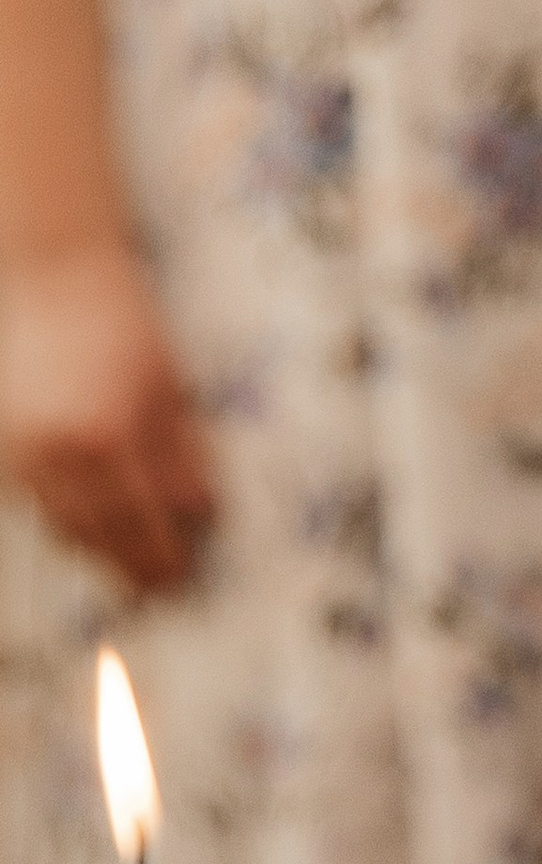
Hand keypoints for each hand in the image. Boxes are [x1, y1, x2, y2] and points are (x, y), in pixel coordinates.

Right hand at [0, 244, 214, 592]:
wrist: (52, 277)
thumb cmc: (123, 324)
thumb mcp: (168, 388)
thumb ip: (181, 455)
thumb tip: (201, 513)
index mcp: (113, 438)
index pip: (149, 521)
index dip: (169, 554)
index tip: (184, 573)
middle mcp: (63, 453)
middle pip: (105, 536)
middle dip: (135, 566)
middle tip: (161, 585)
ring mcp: (27, 452)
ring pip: (66, 528)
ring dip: (99, 551)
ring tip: (127, 563)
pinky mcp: (5, 446)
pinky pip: (39, 503)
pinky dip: (65, 520)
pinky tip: (91, 525)